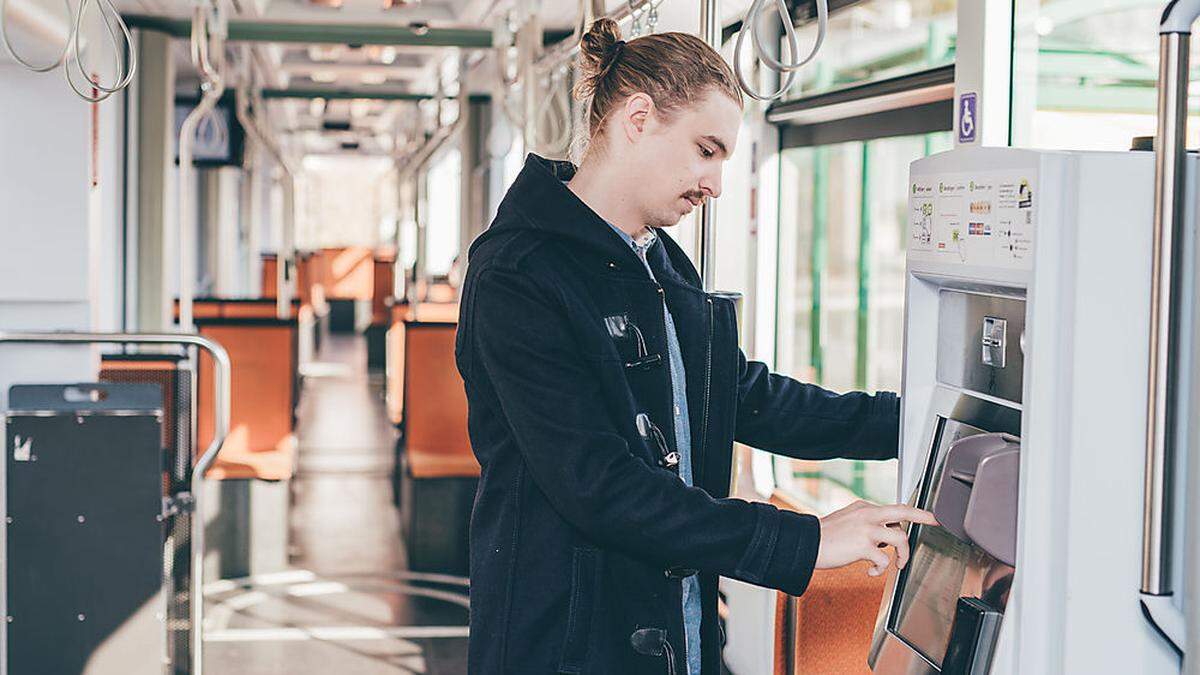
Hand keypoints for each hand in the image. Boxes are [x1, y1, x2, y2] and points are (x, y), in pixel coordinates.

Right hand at [815, 501, 937, 576]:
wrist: (805, 543)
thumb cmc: (824, 536)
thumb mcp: (846, 520)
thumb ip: (865, 523)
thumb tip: (883, 535)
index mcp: (863, 508)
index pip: (893, 508)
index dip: (911, 513)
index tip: (925, 515)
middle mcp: (867, 515)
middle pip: (903, 511)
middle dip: (923, 516)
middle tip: (935, 521)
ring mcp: (866, 529)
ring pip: (900, 537)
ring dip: (903, 554)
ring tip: (897, 564)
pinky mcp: (863, 546)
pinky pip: (884, 560)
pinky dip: (881, 569)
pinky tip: (872, 572)